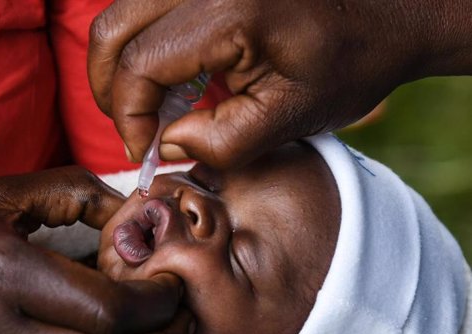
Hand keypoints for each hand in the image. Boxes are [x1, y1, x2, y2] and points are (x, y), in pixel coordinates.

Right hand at [88, 0, 470, 167]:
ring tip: (154, 107)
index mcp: (227, 9)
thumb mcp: (288, 118)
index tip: (145, 151)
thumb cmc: (350, 62)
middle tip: (137, 130)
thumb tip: (165, 144)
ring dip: (124, 65)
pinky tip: (175, 76)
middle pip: (111, 30)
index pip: (138, 64)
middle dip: (112, 90)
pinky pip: (147, 5)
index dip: (129, 116)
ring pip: (122, 13)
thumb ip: (219, 143)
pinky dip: (144, 44)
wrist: (389, 11)